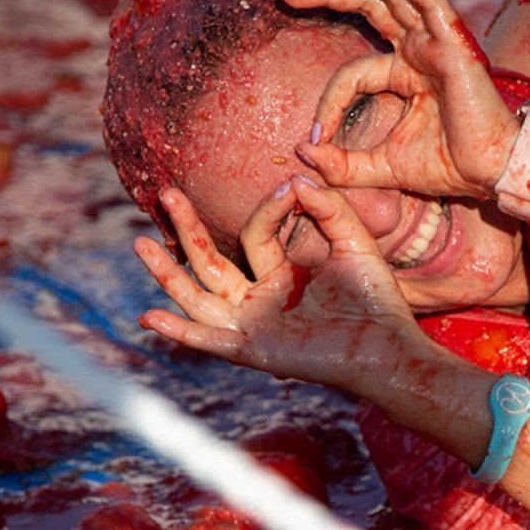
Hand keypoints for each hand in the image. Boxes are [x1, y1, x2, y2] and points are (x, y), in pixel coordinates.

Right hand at [134, 180, 420, 393]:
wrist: (388, 344)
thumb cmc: (376, 298)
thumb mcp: (354, 242)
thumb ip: (329, 208)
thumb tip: (297, 178)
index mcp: (281, 272)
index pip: (256, 234)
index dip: (269, 209)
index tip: (289, 189)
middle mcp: (260, 298)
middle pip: (210, 261)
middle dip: (187, 229)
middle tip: (166, 193)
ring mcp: (254, 324)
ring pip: (199, 297)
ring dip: (168, 275)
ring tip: (140, 244)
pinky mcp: (254, 350)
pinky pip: (210, 340)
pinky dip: (180, 332)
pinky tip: (150, 318)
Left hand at [280, 0, 519, 198]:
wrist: (490, 173)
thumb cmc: (447, 167)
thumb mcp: (382, 167)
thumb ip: (342, 165)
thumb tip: (303, 153)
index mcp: (405, 73)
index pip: (352, 73)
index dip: (328, 102)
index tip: (313, 137)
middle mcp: (419, 50)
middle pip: (367, 8)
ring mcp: (436, 42)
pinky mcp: (454, 44)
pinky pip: (428, 2)